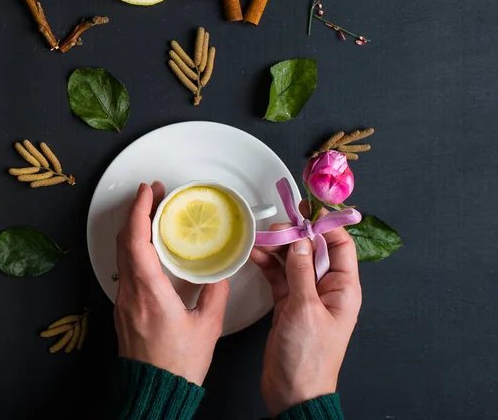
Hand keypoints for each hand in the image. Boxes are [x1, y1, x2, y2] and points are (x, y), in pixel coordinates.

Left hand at [114, 182, 229, 385]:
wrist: (153, 396)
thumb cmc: (178, 365)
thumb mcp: (207, 328)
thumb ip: (214, 294)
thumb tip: (219, 273)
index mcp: (149, 293)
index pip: (136, 241)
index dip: (140, 211)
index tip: (147, 191)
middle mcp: (130, 293)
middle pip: (124, 241)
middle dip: (137, 210)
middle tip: (153, 193)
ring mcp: (123, 301)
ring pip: (122, 253)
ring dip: (134, 227)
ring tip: (152, 212)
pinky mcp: (124, 308)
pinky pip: (125, 268)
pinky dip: (134, 247)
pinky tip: (149, 245)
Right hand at [250, 202, 361, 415]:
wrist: (292, 393)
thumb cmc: (309, 358)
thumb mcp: (305, 309)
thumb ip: (300, 271)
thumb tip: (299, 240)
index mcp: (344, 288)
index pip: (340, 244)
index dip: (325, 223)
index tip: (307, 207)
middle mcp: (327, 287)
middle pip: (313, 248)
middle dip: (295, 234)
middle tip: (277, 226)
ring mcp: (306, 294)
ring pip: (293, 259)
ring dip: (277, 247)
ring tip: (261, 238)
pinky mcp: (289, 302)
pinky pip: (279, 274)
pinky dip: (268, 263)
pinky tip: (256, 254)